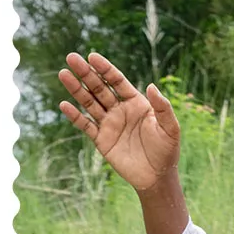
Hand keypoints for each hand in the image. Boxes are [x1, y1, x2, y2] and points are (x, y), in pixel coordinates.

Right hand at [58, 52, 180, 192]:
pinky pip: (85, 125)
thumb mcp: (170, 128)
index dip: (105, 69)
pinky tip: (64, 105)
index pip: (117, 81)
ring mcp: (109, 124)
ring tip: (63, 74)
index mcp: (136, 102)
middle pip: (100, 88)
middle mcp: (120, 110)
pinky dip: (75, 116)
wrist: (157, 177)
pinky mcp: (101, 140)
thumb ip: (163, 107)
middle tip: (71, 58)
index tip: (92, 57)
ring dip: (76, 89)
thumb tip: (152, 85)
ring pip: (89, 103)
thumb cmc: (167, 151)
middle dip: (86, 73)